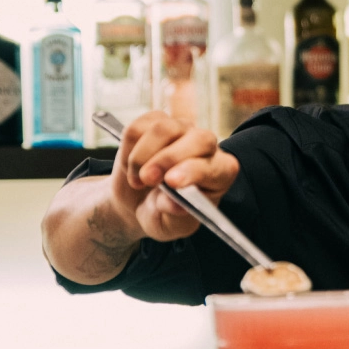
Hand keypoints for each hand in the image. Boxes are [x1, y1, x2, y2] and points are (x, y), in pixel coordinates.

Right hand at [111, 112, 239, 242]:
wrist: (138, 203)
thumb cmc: (163, 214)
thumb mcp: (169, 225)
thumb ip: (175, 216)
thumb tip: (175, 203)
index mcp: (220, 174)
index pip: (216, 165)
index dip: (194, 170)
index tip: (171, 182)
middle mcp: (206, 147)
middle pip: (198, 138)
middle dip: (168, 158)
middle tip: (147, 180)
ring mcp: (181, 130)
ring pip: (163, 129)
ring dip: (142, 157)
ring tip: (138, 181)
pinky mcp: (154, 122)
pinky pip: (138, 128)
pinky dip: (128, 150)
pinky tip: (132, 167)